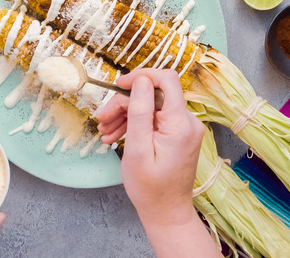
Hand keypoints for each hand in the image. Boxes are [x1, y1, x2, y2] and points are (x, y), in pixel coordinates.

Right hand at [96, 69, 203, 226]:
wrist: (166, 212)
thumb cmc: (150, 187)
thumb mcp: (137, 149)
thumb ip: (139, 112)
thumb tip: (141, 81)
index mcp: (180, 124)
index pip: (166, 80)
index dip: (141, 76)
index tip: (118, 86)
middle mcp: (187, 121)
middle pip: (153, 94)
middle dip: (125, 103)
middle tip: (102, 120)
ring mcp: (184, 128)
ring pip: (151, 106)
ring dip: (126, 114)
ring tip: (105, 132)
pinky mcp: (178, 134)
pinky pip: (155, 119)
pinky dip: (135, 124)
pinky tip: (116, 135)